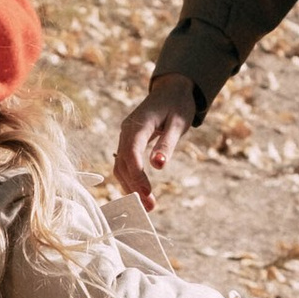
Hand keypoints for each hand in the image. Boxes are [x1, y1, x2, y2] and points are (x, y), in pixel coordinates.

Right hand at [114, 76, 198, 208]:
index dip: (137, 175)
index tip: (147, 193)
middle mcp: (127, 131)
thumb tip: (158, 165)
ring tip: (147, 205)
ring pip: (120, 166)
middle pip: (123, 163)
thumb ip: (167, 143)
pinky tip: (140, 193)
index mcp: (139, 124)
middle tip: (149, 207)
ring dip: (130, 186)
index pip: (132, 152)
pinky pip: (124, 163)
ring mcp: (125, 136)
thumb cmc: (177, 104)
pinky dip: (130, 179)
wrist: (171, 90)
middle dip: (134, 186)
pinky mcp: (128, 142)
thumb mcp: (178, 123)